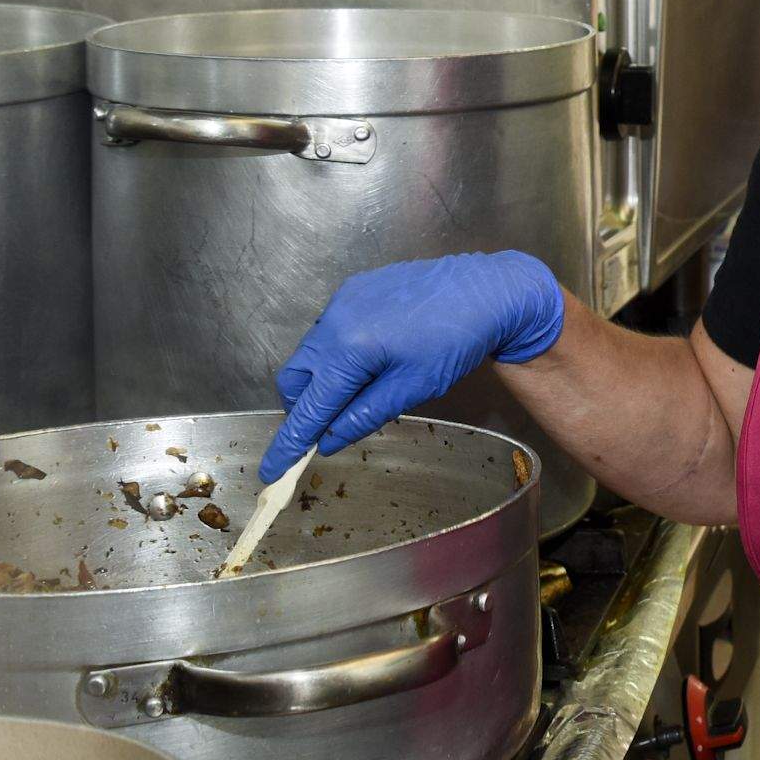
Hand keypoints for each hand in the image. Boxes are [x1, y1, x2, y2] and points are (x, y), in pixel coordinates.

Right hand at [255, 252, 567, 480]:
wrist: (488, 290)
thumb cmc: (456, 342)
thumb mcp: (412, 388)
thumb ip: (364, 416)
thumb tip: (328, 441)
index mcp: (349, 348)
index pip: (309, 407)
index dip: (289, 442)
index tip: (272, 471)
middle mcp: (335, 319)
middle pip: (296, 377)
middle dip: (304, 406)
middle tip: (330, 424)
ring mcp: (342, 300)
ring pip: (310, 352)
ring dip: (322, 378)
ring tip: (359, 389)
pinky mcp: (355, 288)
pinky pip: (330, 329)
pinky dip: (337, 352)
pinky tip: (372, 357)